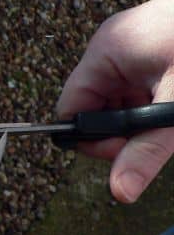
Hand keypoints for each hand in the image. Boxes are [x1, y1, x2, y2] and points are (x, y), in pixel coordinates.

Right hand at [57, 0, 173, 202]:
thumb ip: (148, 149)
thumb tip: (121, 189)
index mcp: (106, 52)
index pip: (71, 107)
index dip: (91, 137)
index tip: (124, 151)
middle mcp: (114, 46)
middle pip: (97, 105)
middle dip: (124, 129)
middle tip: (158, 136)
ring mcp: (135, 45)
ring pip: (123, 99)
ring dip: (144, 118)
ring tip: (172, 117)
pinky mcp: (155, 48)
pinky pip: (143, 86)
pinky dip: (157, 103)